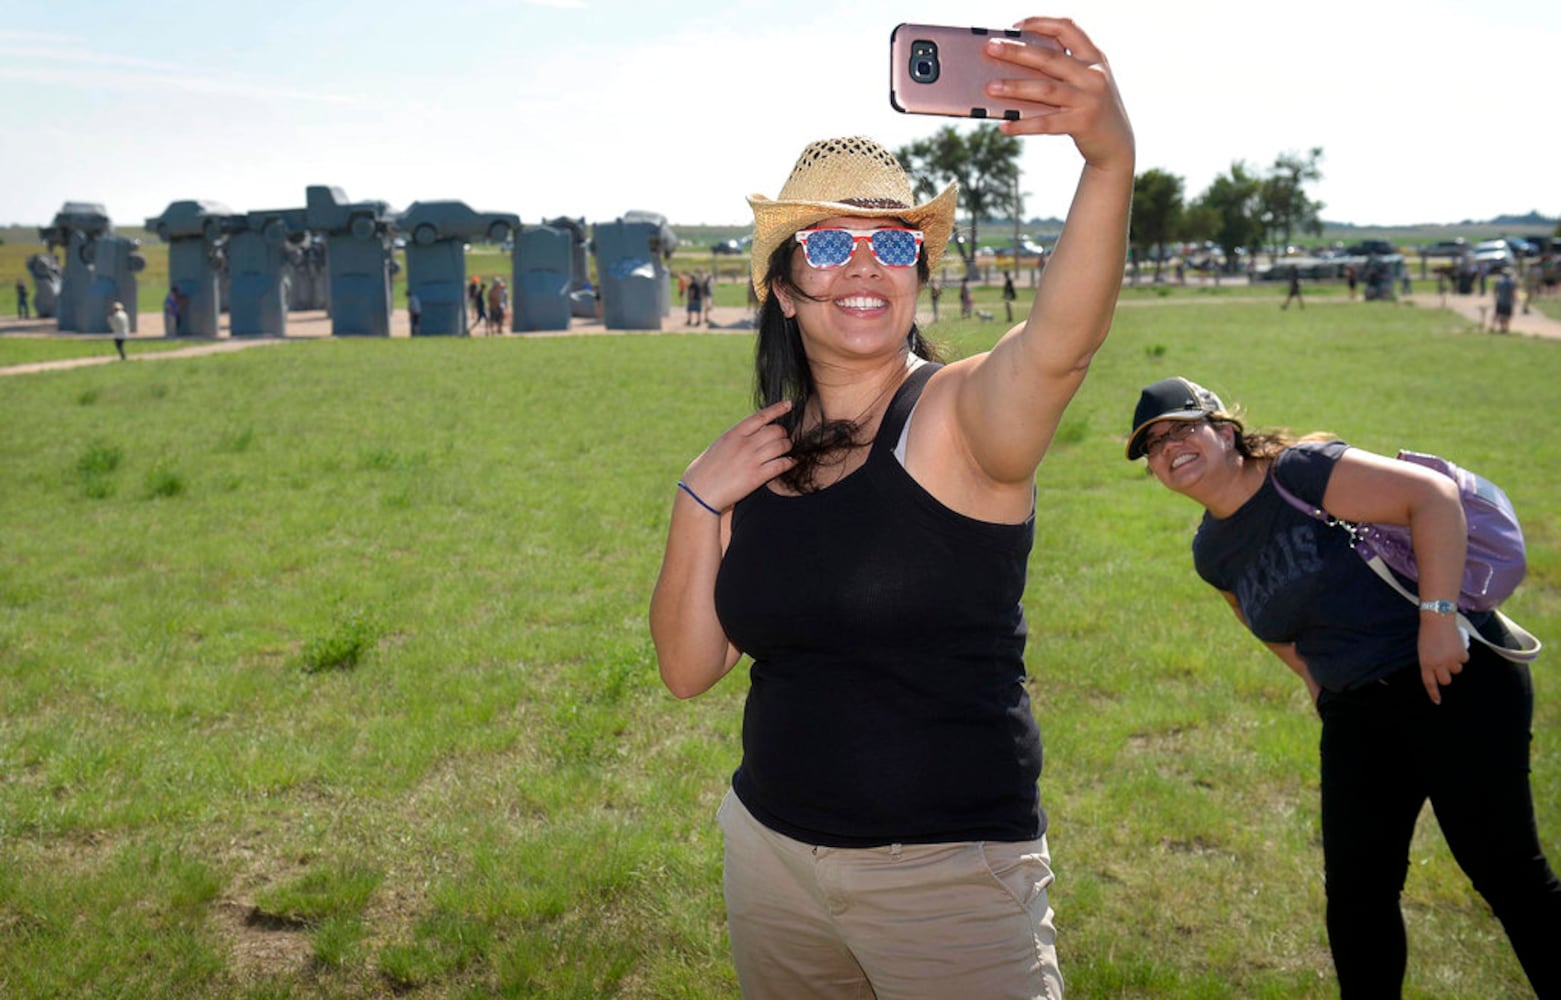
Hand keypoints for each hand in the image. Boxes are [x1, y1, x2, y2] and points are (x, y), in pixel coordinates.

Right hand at [680, 400, 795, 512]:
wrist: (699, 492)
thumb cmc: (706, 469)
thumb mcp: (720, 446)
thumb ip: (736, 438)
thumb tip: (754, 433)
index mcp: (733, 434)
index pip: (760, 416)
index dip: (777, 409)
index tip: (788, 404)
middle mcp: (744, 444)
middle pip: (775, 431)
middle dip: (782, 434)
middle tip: (783, 439)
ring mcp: (751, 460)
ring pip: (781, 446)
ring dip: (787, 447)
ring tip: (787, 450)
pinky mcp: (756, 476)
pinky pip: (781, 464)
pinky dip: (790, 462)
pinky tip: (791, 463)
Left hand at [984, 18, 1133, 171]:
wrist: (1117, 143)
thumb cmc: (1091, 107)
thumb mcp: (1085, 81)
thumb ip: (1061, 70)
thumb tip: (1014, 67)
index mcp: (1094, 57)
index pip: (1067, 28)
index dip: (1041, 23)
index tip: (1016, 25)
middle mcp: (1093, 74)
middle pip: (1049, 58)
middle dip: (1017, 52)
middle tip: (990, 48)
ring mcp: (1089, 99)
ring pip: (1045, 89)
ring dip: (1015, 87)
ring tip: (990, 87)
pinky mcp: (1082, 123)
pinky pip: (1046, 123)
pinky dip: (1023, 124)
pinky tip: (1004, 126)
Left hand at [1417, 615, 1468, 704]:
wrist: (1437, 619)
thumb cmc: (1428, 634)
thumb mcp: (1423, 650)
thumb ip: (1430, 662)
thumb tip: (1440, 672)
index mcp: (1425, 663)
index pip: (1429, 683)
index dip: (1434, 693)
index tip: (1437, 701)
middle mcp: (1438, 664)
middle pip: (1446, 680)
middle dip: (1446, 675)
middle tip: (1444, 666)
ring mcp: (1450, 660)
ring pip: (1456, 670)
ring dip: (1454, 663)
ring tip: (1448, 650)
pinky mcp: (1461, 654)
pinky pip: (1464, 660)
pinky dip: (1461, 655)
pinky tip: (1456, 646)